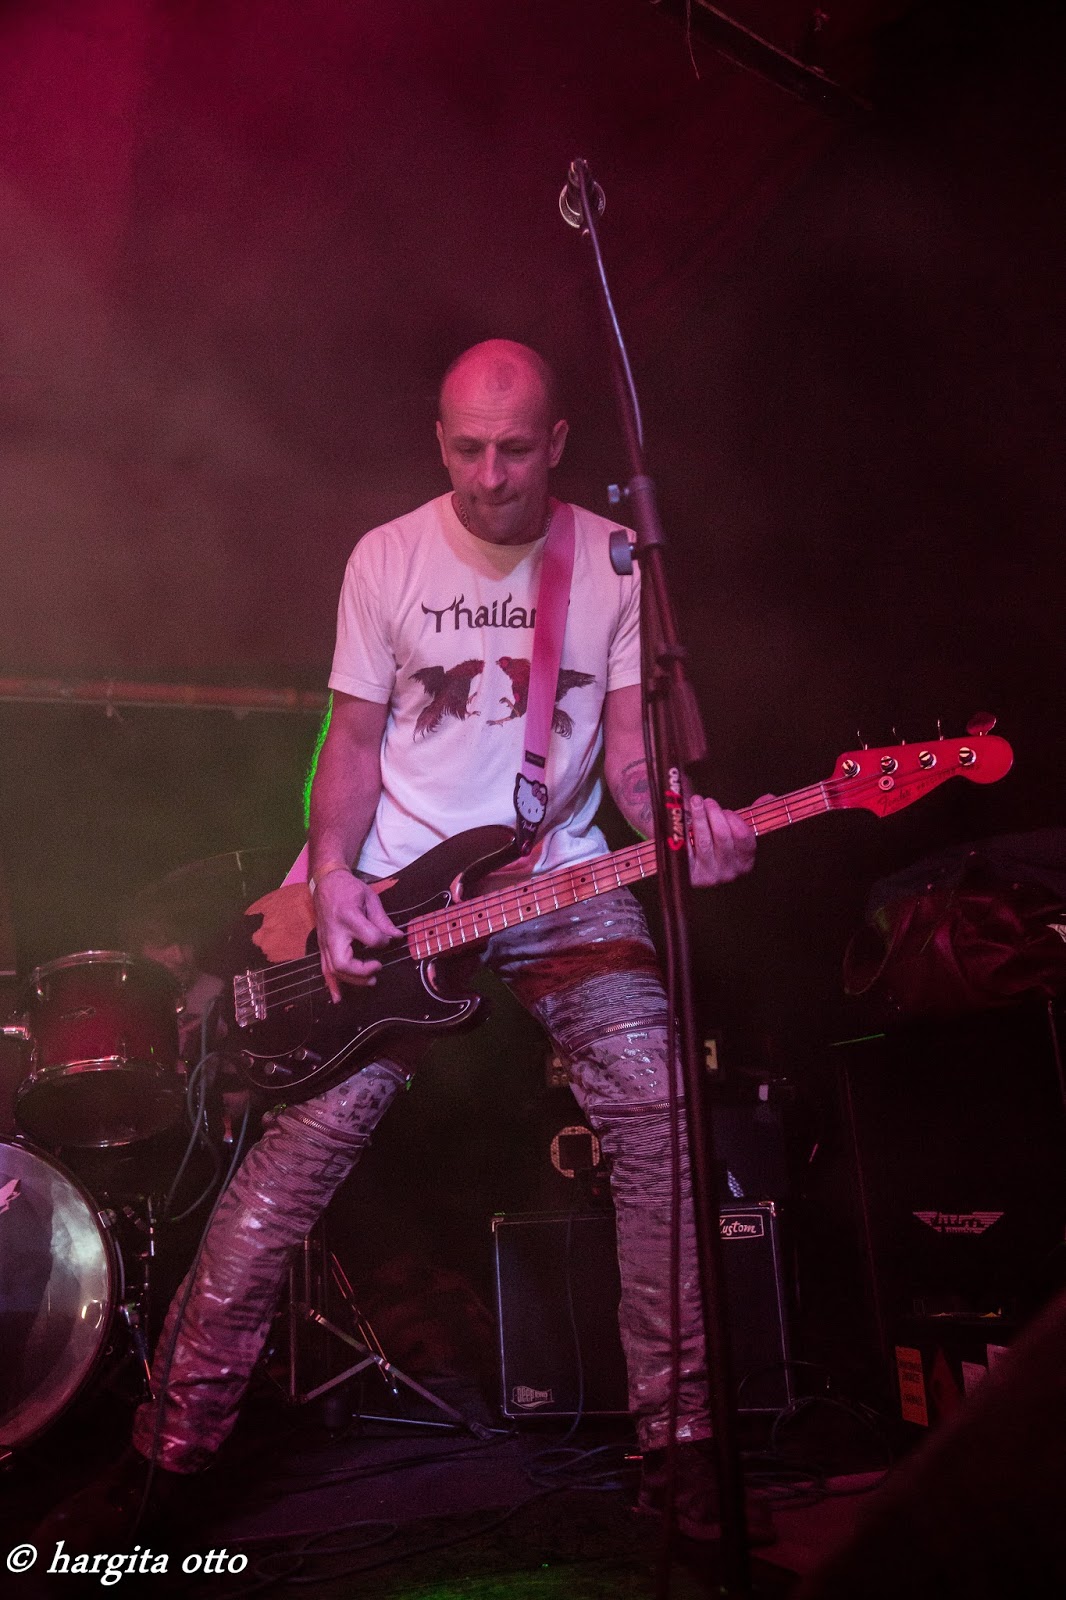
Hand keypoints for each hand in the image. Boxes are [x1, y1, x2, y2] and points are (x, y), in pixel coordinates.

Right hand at [313, 871, 402, 1000]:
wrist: (327, 883)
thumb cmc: (348, 889)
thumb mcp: (370, 898)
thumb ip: (382, 920)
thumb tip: (397, 937)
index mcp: (348, 917)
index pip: (369, 938)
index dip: (382, 942)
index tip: (388, 939)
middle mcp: (334, 932)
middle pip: (343, 962)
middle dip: (361, 971)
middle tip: (378, 968)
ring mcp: (325, 941)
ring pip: (333, 969)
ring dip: (352, 980)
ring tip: (370, 980)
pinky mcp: (322, 946)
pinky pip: (324, 969)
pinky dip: (331, 985)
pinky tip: (338, 998)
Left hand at [686, 794, 761, 887]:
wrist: (689, 867)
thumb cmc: (715, 845)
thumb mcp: (735, 832)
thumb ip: (752, 816)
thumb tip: (769, 798)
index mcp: (744, 862)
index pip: (744, 838)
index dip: (734, 820)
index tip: (726, 810)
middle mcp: (729, 872)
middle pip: (723, 836)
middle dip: (715, 813)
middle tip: (707, 801)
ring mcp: (709, 875)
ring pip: (704, 840)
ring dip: (699, 816)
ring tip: (695, 803)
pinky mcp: (689, 875)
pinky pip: (686, 847)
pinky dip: (685, 830)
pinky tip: (683, 821)